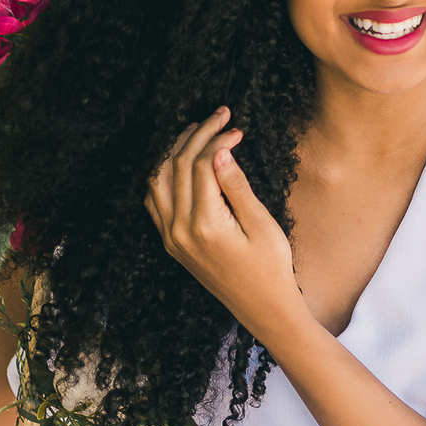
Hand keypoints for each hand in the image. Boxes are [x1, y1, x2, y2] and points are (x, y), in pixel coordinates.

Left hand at [145, 107, 305, 347]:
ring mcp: (172, 238)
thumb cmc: (270, 267)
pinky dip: (163, 176)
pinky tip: (180, 163)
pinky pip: (154, 202)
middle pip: (178, 166)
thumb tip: (220, 151)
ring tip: (196, 131)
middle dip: (198, 135)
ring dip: (174, 151)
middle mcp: (180, 230)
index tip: (237, 127)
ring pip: (158, 181)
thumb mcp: (262, 225)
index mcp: (205, 225)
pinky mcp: (172, 244)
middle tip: (219, 116)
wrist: (262, 309)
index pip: (202, 164)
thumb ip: (236, 187)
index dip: (218, 139)